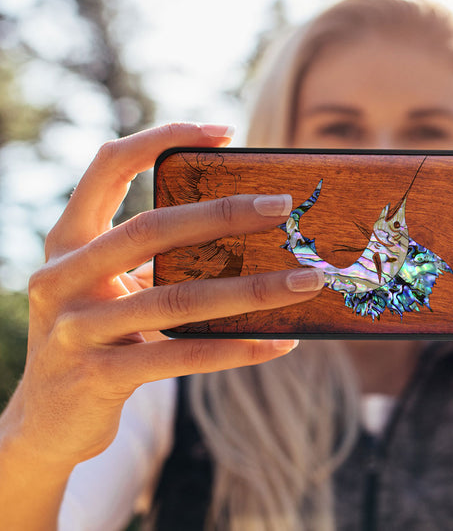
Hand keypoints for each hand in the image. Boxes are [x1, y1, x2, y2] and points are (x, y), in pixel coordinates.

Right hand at [2, 123, 323, 471]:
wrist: (46, 421)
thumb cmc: (97, 335)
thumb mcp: (111, 286)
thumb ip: (154, 258)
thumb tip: (246, 229)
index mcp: (68, 241)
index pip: (108, 166)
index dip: (162, 138)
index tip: (224, 131)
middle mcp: (62, 277)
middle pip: (151, 228)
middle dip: (223, 213)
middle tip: (282, 205)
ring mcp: (76, 329)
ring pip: (178, 299)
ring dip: (252, 289)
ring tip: (306, 281)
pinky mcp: (98, 377)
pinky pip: (182, 356)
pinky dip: (236, 349)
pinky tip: (279, 342)